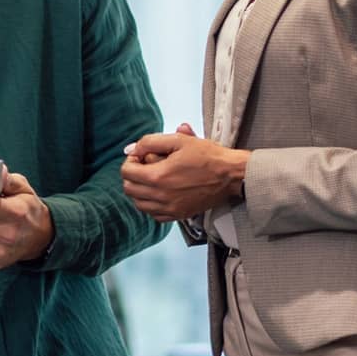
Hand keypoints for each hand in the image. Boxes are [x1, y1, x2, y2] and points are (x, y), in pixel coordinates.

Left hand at [121, 127, 245, 222]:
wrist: (230, 175)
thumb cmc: (208, 156)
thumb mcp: (178, 140)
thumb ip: (150, 142)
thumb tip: (130, 149)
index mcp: (159, 176)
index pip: (126, 172)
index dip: (130, 160)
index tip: (141, 155)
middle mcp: (161, 196)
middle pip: (129, 189)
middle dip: (132, 175)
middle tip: (145, 165)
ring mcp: (170, 208)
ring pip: (139, 204)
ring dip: (140, 190)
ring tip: (152, 178)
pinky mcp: (178, 215)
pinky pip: (154, 214)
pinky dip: (151, 204)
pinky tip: (160, 193)